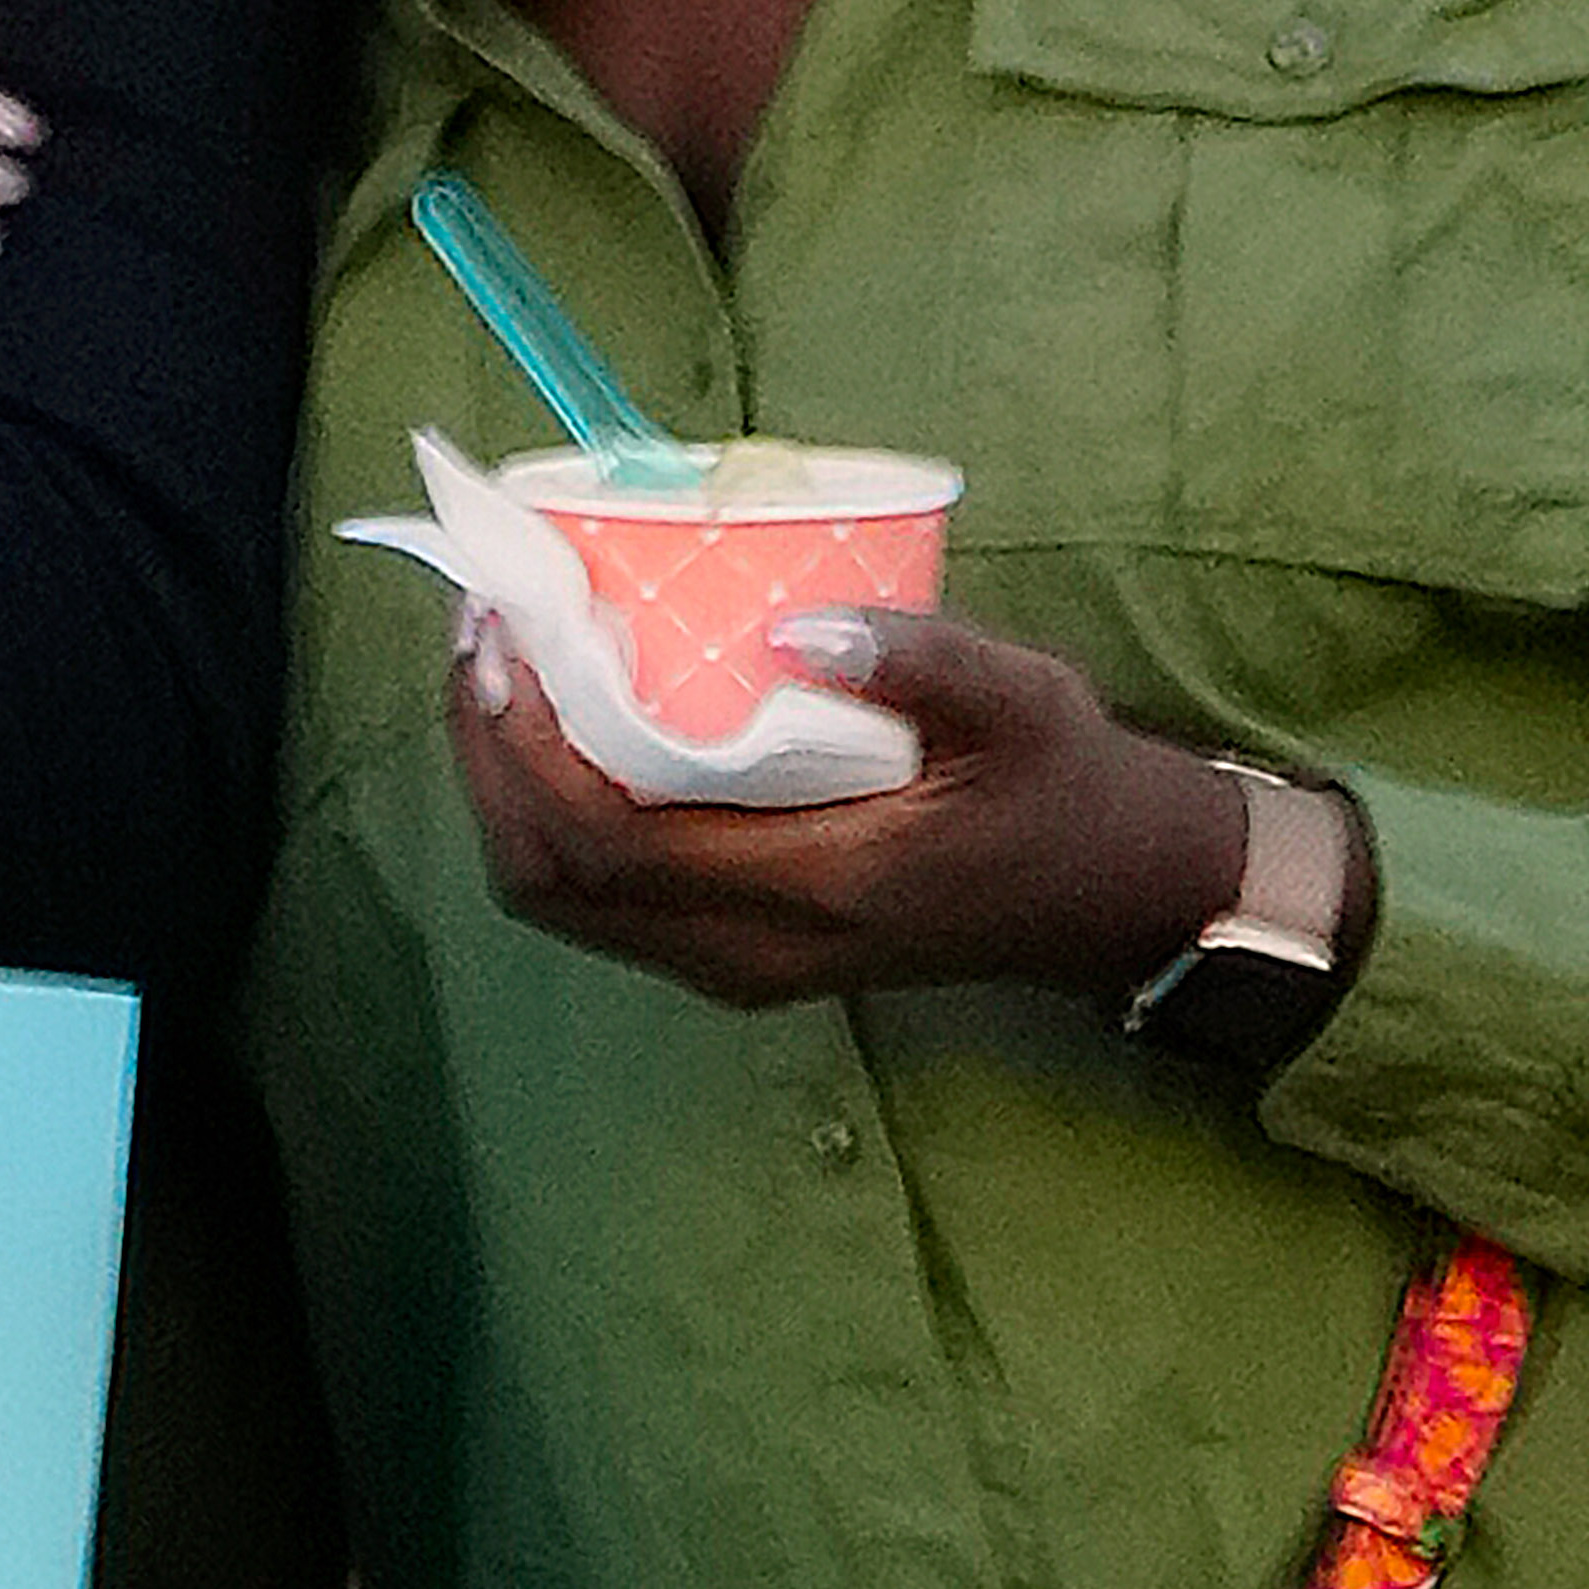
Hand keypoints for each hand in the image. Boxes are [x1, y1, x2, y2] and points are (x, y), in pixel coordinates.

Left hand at [449, 597, 1263, 1015]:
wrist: (1109, 895)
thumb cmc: (1064, 788)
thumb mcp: (1024, 705)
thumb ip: (921, 661)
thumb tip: (792, 624)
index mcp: (815, 890)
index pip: (609, 844)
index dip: (524, 747)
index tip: (500, 637)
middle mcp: (751, 950)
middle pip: (551, 883)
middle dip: (488, 759)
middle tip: (479, 634)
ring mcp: (736, 963)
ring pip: (561, 900)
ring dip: (506, 788)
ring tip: (499, 667)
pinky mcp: (733, 948)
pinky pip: (598, 899)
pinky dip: (551, 815)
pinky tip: (557, 723)